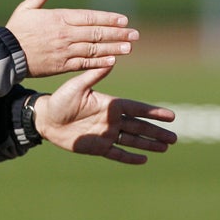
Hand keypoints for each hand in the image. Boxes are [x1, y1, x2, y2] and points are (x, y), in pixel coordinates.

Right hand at [6, 0, 138, 76]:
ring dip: (114, 48)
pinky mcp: (62, 65)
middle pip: (97, 33)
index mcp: (59, 18)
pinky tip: (112, 61)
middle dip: (118, 34)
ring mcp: (65, 51)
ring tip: (129, 48)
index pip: (90, 17)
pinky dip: (100, 63)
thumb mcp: (26, 7)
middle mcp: (65, 34)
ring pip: (94, 49)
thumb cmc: (16, 29)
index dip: (108, 19)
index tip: (123, 20)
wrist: (6, 54)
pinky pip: (85, 64)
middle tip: (134, 35)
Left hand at [35, 66, 176, 163]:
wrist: (45, 119)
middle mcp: (111, 120)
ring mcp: (106, 134)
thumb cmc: (60, 100)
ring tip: (166, 147)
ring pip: (132, 141)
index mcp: (109, 104)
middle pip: (139, 127)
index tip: (171, 116)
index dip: (154, 113)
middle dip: (157, 132)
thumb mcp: (76, 87)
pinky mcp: (97, 147)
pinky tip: (144, 159)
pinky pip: (117, 153)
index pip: (137, 109)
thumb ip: (94, 76)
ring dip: (149, 144)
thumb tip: (110, 60)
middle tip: (174, 137)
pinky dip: (130, 157)